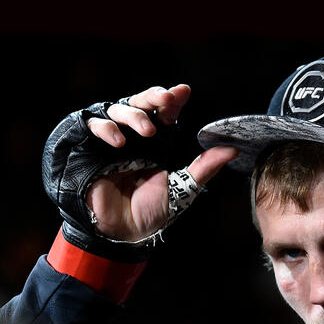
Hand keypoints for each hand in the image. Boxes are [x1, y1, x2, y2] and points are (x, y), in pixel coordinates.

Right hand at [84, 85, 237, 241]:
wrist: (123, 233)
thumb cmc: (151, 212)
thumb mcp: (182, 188)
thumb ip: (204, 168)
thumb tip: (233, 149)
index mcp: (156, 143)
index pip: (165, 113)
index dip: (173, 100)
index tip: (184, 91)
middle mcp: (134, 137)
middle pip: (142, 103)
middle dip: (155, 96)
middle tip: (168, 98)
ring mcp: (112, 140)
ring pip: (118, 109)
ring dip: (135, 115)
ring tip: (148, 131)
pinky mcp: (90, 148)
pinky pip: (93, 125)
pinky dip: (106, 128)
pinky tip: (120, 141)